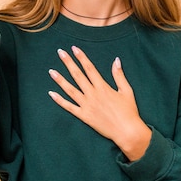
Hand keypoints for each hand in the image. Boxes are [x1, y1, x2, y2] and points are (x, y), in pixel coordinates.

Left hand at [48, 46, 151, 160]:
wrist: (126, 131)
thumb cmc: (129, 111)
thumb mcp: (126, 90)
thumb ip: (119, 75)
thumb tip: (116, 60)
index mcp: (103, 87)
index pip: (90, 68)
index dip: (81, 57)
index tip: (74, 48)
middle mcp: (93, 94)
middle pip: (78, 75)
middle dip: (68, 63)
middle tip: (60, 52)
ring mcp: (87, 105)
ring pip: (70, 90)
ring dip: (60, 80)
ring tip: (51, 71)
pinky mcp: (84, 116)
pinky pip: (69, 107)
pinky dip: (60, 101)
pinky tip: (51, 94)